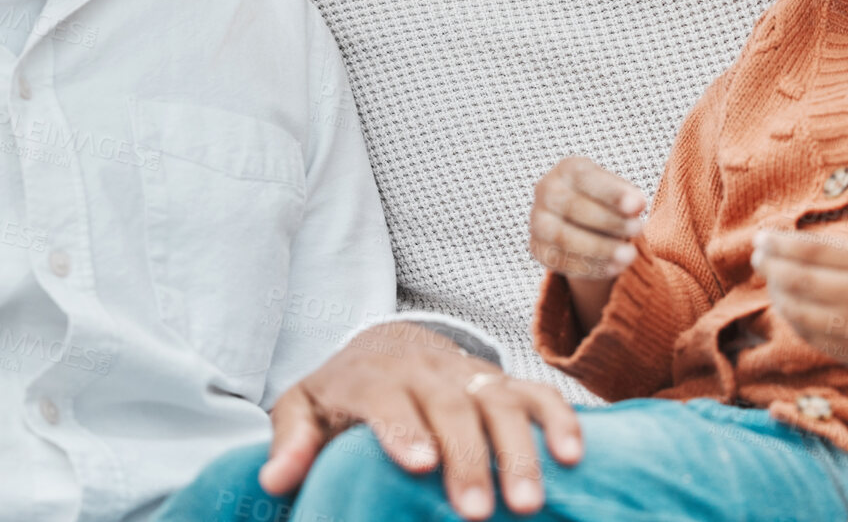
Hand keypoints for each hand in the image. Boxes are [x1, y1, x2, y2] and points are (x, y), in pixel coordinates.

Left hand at [262, 320, 582, 518]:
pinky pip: (536, 393)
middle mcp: (426, 369)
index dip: (404, 429)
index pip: (388, 397)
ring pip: (499, 402)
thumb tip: (275, 480)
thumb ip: (292, 441)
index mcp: (374, 376)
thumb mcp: (305, 408)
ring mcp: (468, 373)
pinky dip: (559, 419)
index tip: (419, 466)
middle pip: (450, 407)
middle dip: (468, 457)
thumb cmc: (343, 391)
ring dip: (518, 450)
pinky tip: (573, 455)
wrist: (386, 343)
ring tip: (529, 502)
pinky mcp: (501, 382)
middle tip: (478, 512)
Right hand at [531, 157, 648, 332]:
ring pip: (564, 238)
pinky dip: (590, 267)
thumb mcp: (618, 192)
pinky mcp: (538, 248)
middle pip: (573, 207)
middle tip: (638, 230)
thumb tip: (637, 205)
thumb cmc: (605, 201)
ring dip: (599, 249)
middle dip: (608, 221)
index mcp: (567, 169)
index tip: (639, 206)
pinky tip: (614, 268)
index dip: (612, 193)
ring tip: (629, 256)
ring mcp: (538, 220)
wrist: (583, 222)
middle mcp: (546, 190)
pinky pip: (560, 261)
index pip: (586, 178)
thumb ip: (628, 197)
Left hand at [753, 230, 847, 384]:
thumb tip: (780, 241)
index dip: (779, 243)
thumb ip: (832, 248)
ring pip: (797, 310)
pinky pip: (807, 334)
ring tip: (770, 279)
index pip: (811, 250)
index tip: (761, 237)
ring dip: (775, 293)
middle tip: (757, 257)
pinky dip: (790, 317)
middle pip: (798, 280)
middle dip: (769, 266)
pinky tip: (786, 303)